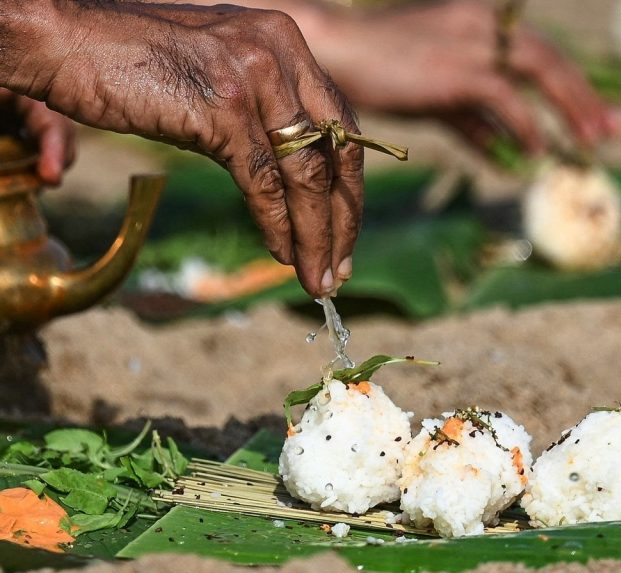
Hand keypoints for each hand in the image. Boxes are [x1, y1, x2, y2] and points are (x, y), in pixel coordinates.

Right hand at [0, 2, 360, 295]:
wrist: (64, 39)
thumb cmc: (134, 62)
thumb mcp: (220, 74)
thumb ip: (263, 107)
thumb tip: (297, 170)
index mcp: (287, 41)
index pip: (341, 125)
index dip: (350, 186)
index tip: (347, 231)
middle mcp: (281, 52)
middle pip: (337, 152)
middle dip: (343, 219)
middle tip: (341, 268)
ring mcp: (255, 77)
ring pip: (305, 176)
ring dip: (316, 236)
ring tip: (318, 277)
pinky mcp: (222, 107)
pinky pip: (264, 183)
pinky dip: (279, 226)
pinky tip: (284, 254)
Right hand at [309, 0, 620, 154]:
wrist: (337, 53)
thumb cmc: (381, 72)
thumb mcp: (439, 96)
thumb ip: (475, 119)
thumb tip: (508, 151)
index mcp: (481, 17)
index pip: (541, 50)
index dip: (574, 84)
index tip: (600, 115)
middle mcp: (484, 20)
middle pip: (551, 58)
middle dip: (585, 97)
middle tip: (612, 130)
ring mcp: (474, 40)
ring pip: (541, 71)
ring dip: (571, 110)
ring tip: (589, 143)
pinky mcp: (461, 68)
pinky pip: (508, 100)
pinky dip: (527, 126)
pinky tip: (538, 152)